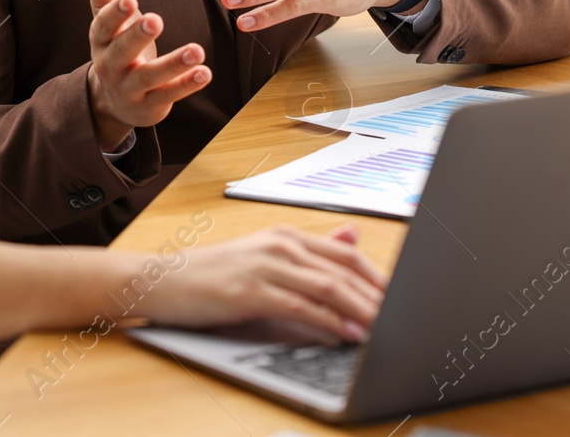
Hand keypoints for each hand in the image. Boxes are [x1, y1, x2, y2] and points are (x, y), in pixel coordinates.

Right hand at [85, 0, 211, 150]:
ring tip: (196, 50)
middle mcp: (110, 65)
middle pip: (121, 51)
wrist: (114, 100)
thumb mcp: (106, 15)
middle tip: (156, 20)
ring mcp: (130, 88)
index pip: (103, 25)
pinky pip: (169, 95)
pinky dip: (186, 84)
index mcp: (100, 39)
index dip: (114, 13)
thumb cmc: (115, 45)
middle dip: (137, 36)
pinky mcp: (150, 105)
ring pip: (150, 76)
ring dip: (173, 63)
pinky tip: (205, 72)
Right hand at [135, 224, 384, 341]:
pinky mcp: (250, 292)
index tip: (403, 298)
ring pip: (327, 288)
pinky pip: (299, 307)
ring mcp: (265, 267)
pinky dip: (327, 322)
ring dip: (360, 311)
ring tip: (385, 329)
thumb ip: (309, 251)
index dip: (378, 278)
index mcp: (286, 236)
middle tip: (406, 318)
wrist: (163, 280)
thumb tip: (353, 236)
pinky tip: (345, 334)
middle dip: (377, 298)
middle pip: (342, 271)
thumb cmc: (214, 275)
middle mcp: (280, 245)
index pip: (346, 255)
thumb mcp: (265, 256)